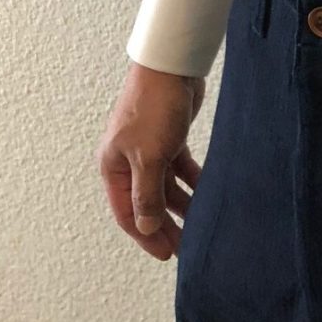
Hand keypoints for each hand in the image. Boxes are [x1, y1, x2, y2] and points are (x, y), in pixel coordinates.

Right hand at [95, 63, 206, 260]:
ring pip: (165, 187)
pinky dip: (192, 182)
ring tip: (200, 226)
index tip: (166, 254)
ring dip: (181, 206)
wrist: (171, 67)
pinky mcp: (169, 138)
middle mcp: (127, 160)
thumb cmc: (153, 108)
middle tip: (185, 248)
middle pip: (146, 202)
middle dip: (165, 225)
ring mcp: (148, 149)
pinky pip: (180, 169)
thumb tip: (146, 226)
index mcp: (112, 166)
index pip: (127, 212)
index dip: (146, 235)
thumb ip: (147, 195)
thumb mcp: (149, 157)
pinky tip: (208, 194)